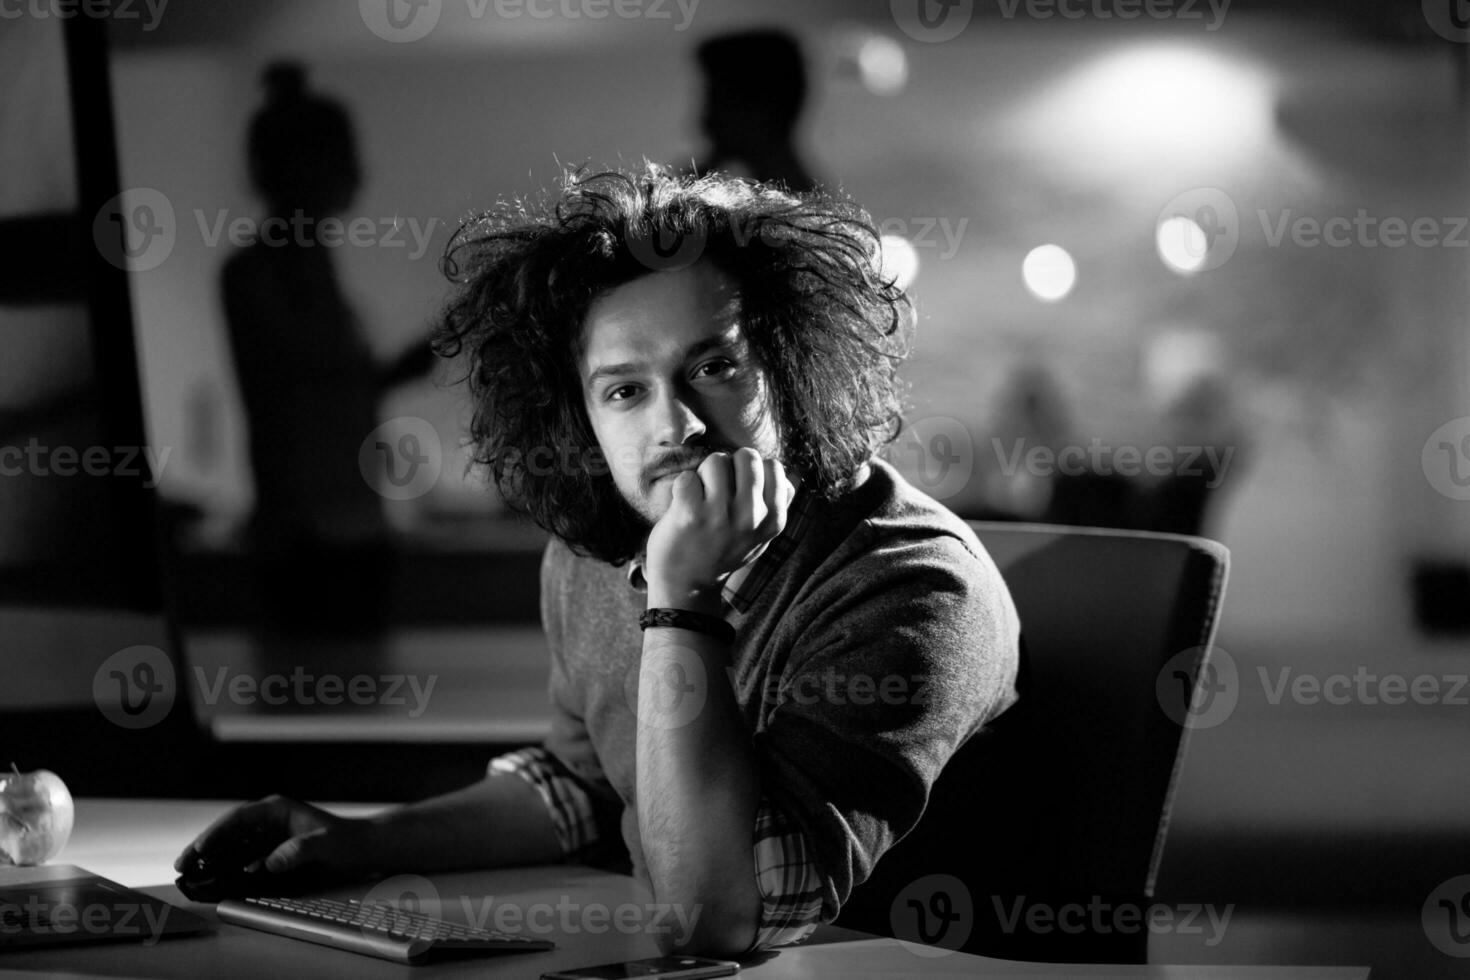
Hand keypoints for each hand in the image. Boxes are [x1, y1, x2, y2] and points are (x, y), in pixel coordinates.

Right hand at [173, 793, 373, 879]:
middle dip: (204, 847)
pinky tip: (216, 881)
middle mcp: (269, 820)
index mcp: (277, 809)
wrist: (363, 849)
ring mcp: (269, 835)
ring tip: (190, 874)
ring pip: (232, 846)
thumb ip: (299, 850)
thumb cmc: (346, 841)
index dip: (215, 833)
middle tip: (182, 864)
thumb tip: (270, 862)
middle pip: (229, 832)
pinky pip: (244, 859)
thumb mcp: (325, 843)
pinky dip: (228, 869)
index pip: (238, 818)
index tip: (199, 848)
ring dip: (212, 859)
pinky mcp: (272, 851)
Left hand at [644, 448, 794, 610]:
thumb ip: (777, 507)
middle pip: (747, 456)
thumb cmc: (723, 552)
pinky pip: (688, 477)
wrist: (687, 586)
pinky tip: (683, 506)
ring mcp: (721, 516)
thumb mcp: (761, 537)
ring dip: (704, 475)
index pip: (773, 466)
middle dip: (730, 464)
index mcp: (773, 520)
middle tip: (718, 489)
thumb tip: (788, 476)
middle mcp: (751, 517)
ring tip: (701, 498)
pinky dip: (682, 487)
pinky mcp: (690, 515)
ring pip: (717, 461)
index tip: (740, 490)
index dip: (753, 471)